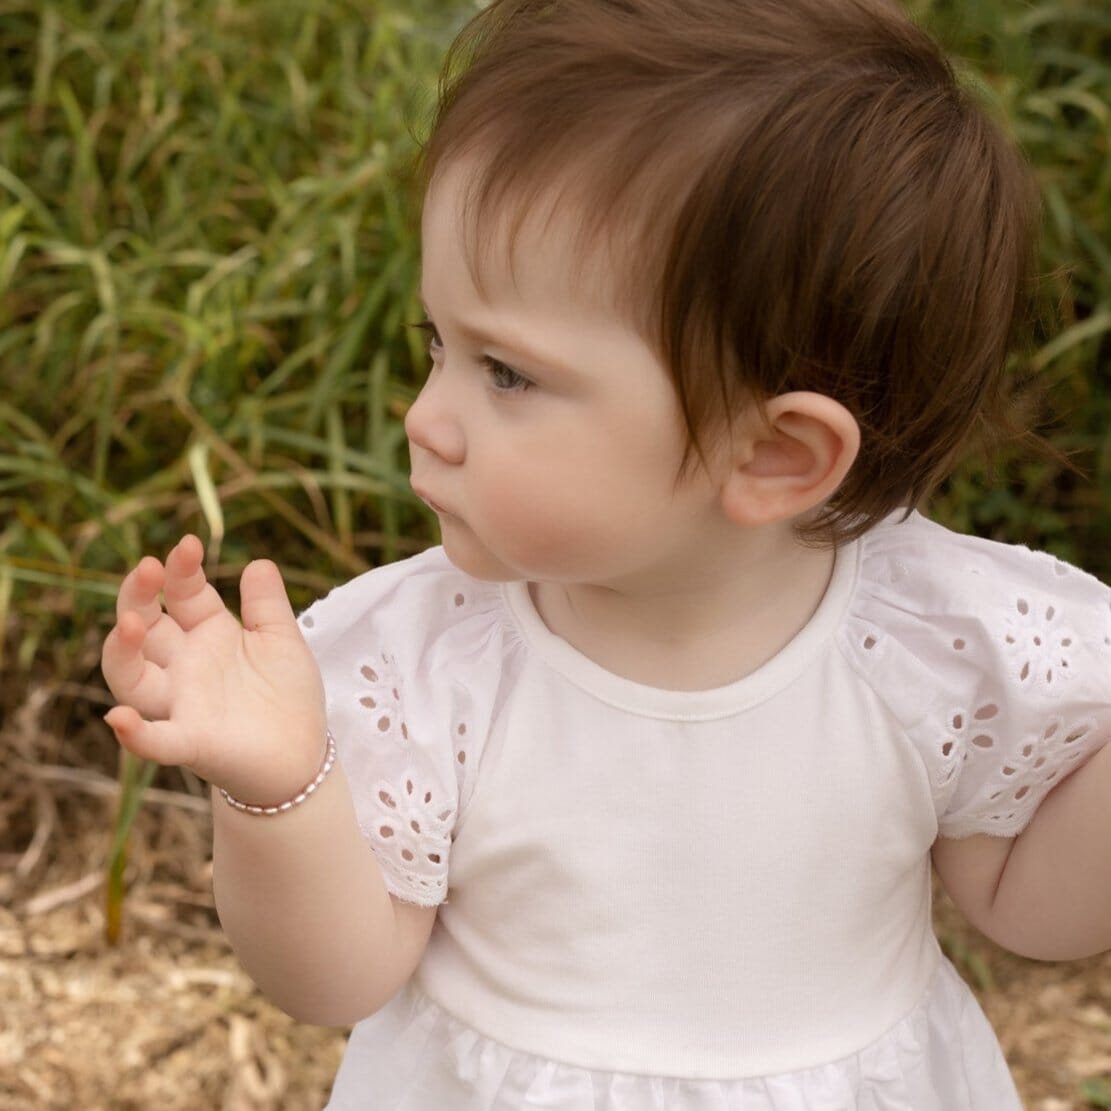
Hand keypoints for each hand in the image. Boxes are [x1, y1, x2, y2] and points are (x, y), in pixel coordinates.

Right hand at [101, 535, 327, 805]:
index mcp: (208, 633)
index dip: (181, 570)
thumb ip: (267, 604)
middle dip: (139, 596)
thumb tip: (258, 562)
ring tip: (132, 624)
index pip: (182, 593)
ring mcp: (182, 703)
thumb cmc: (287, 694)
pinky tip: (118, 720)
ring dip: (123, 652)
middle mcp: (184, 665)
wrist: (302, 755)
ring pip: (132, 679)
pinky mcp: (193, 742)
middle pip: (144, 627)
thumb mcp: (282, 640)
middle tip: (148, 568)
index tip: (188, 544)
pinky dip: (136, 735)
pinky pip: (156, 741)